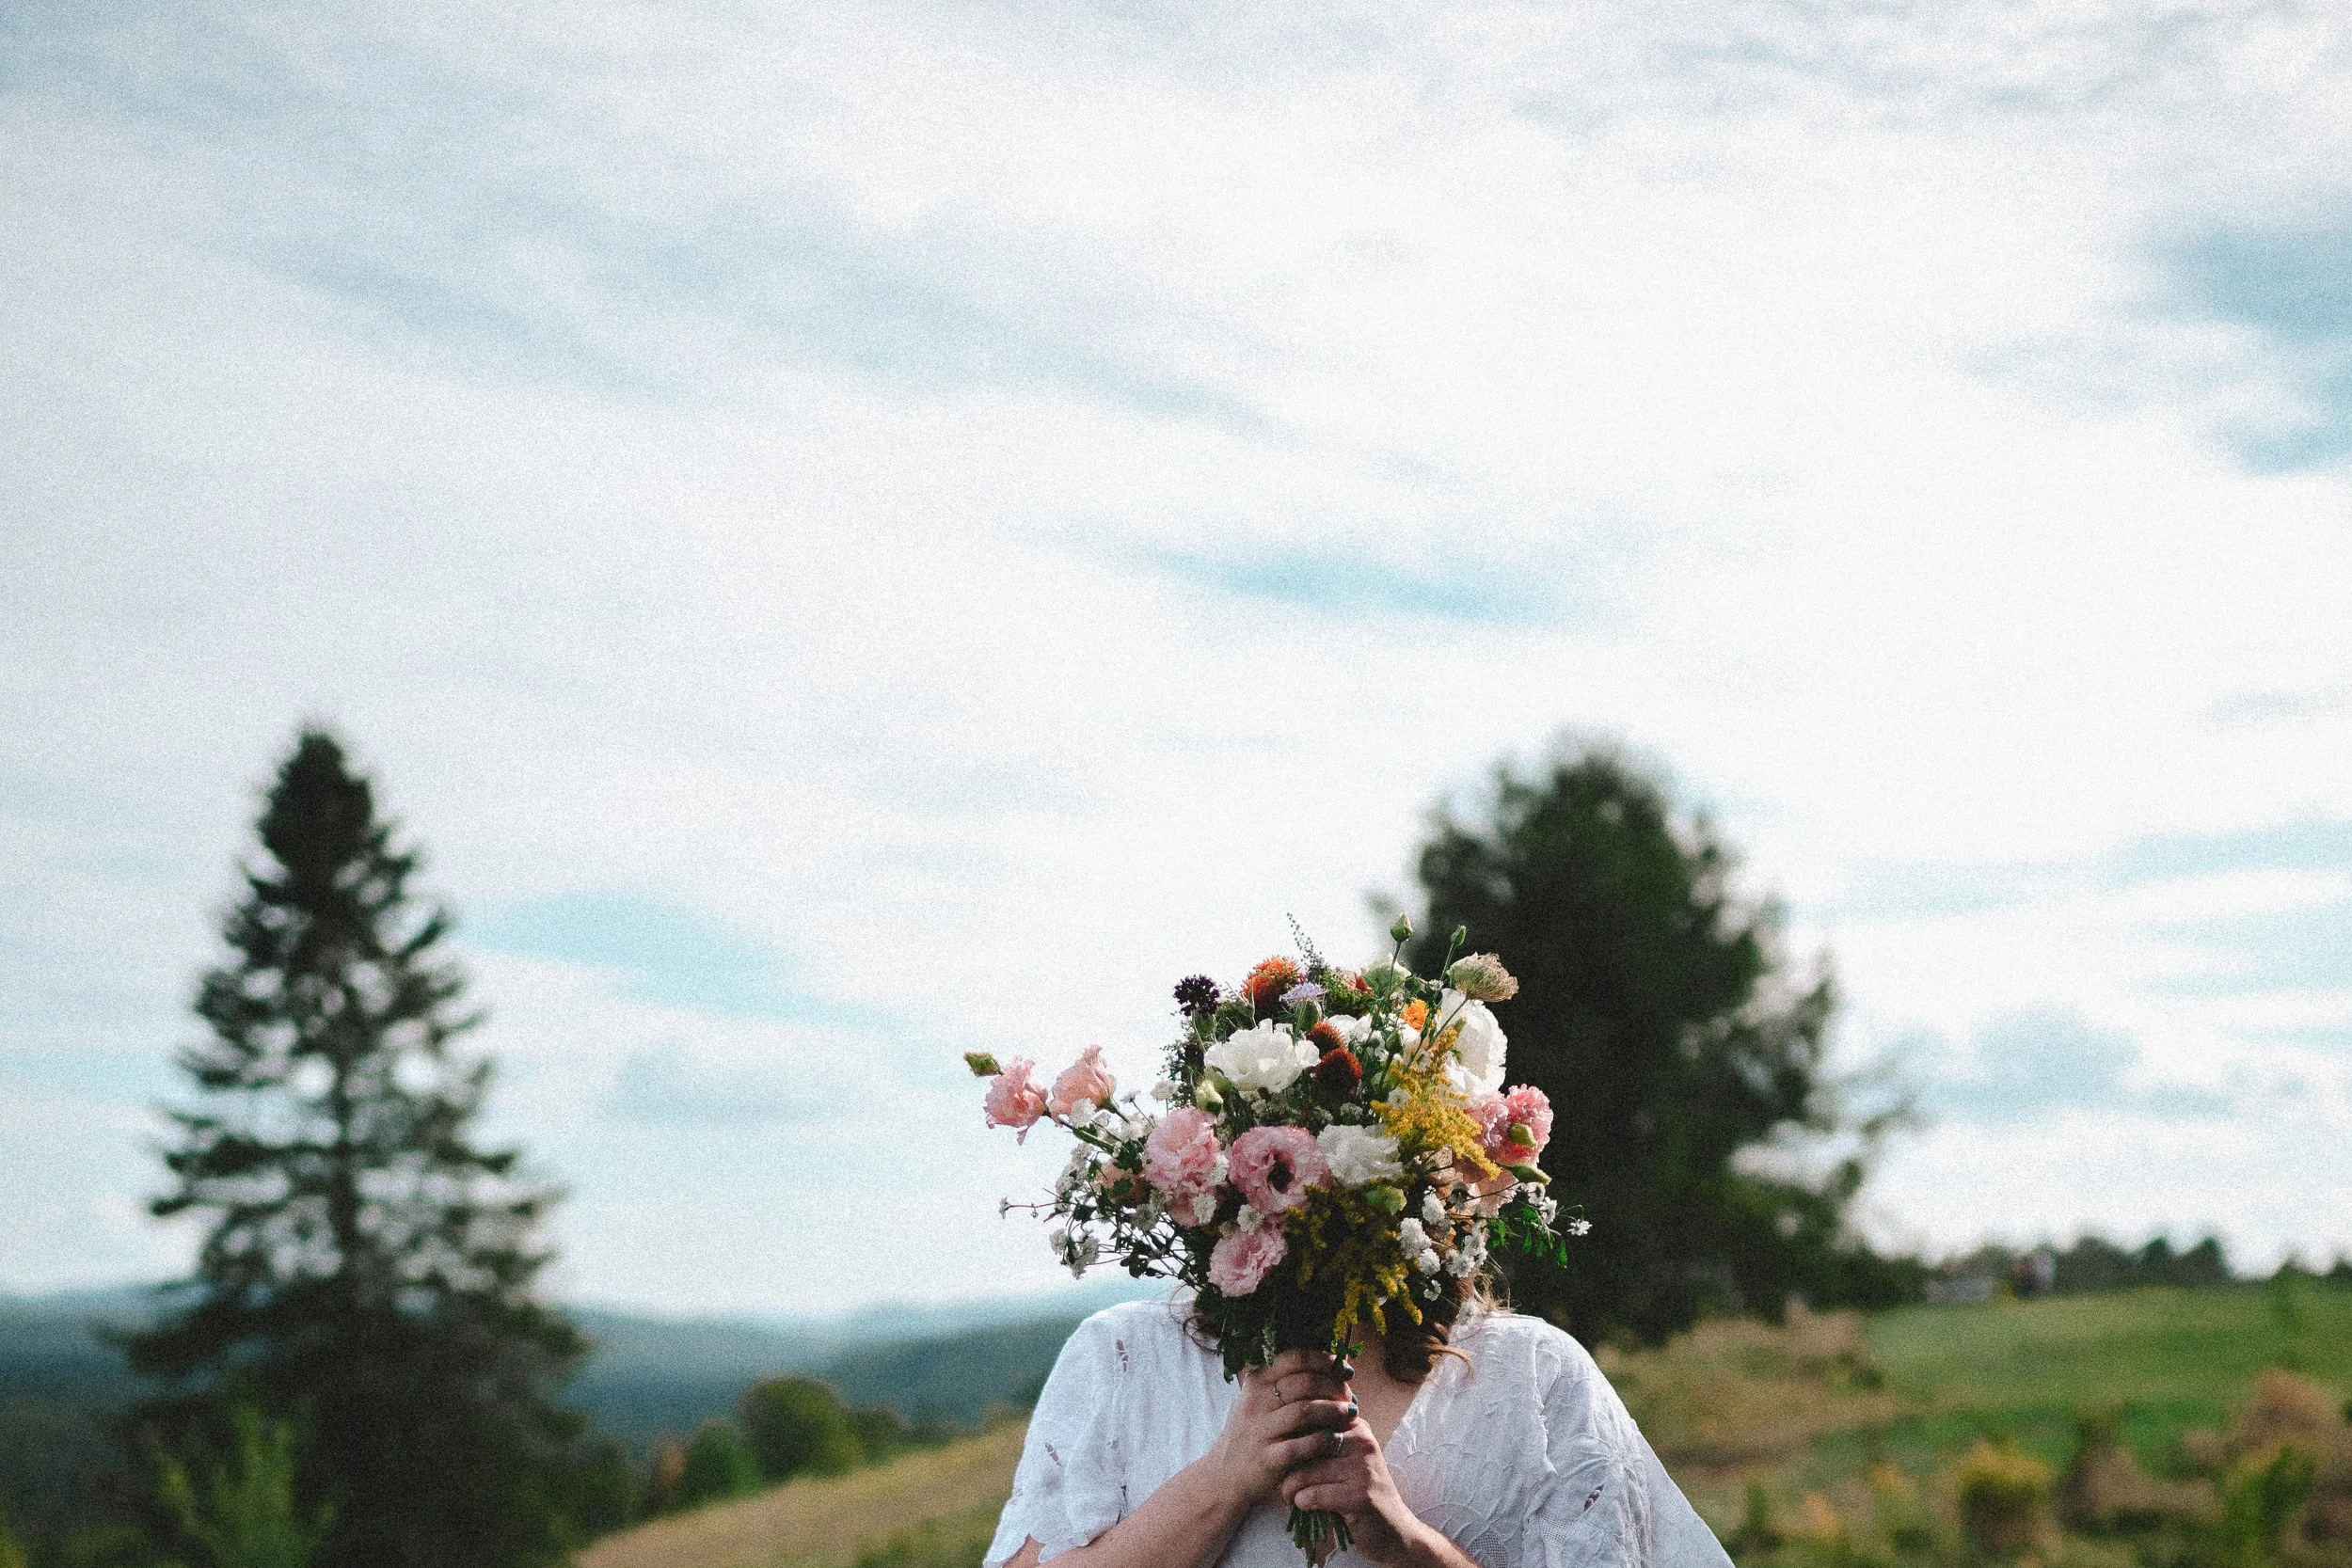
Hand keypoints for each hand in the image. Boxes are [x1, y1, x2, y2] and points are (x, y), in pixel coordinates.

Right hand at [1202, 1348, 1358, 1507]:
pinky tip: (1336, 1438)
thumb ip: (1285, 1380)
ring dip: (1334, 1411)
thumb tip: (1328, 1365)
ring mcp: (1260, 1430)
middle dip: (1335, 1387)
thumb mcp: (1258, 1399)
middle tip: (1351, 1395)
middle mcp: (1256, 1402)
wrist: (1225, 1474)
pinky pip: (1300, 1446)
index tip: (1346, 1369)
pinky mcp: (1267, 1458)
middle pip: (1305, 1382)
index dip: (1326, 1360)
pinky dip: (1322, 1440)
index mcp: (1257, 1380)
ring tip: (1352, 1413)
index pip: (1296, 1358)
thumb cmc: (1252, 1432)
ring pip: (1304, 1411)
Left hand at [1278, 1416, 1432, 1567]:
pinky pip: (1314, 1494)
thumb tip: (1283, 1425)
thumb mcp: (1348, 1456)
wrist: (1395, 1530)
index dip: (1291, 1436)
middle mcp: (1362, 1441)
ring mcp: (1363, 1468)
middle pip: (1305, 1445)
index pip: (1312, 1418)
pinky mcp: (1360, 1496)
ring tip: (1290, 1495)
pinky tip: (1305, 1505)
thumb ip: (1324, 1439)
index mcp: (1357, 1426)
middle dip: (1286, 1465)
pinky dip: (1303, 1502)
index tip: (1283, 1452)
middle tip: (1282, 1479)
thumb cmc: (1360, 1491)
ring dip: (1290, 1488)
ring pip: (1305, 1472)